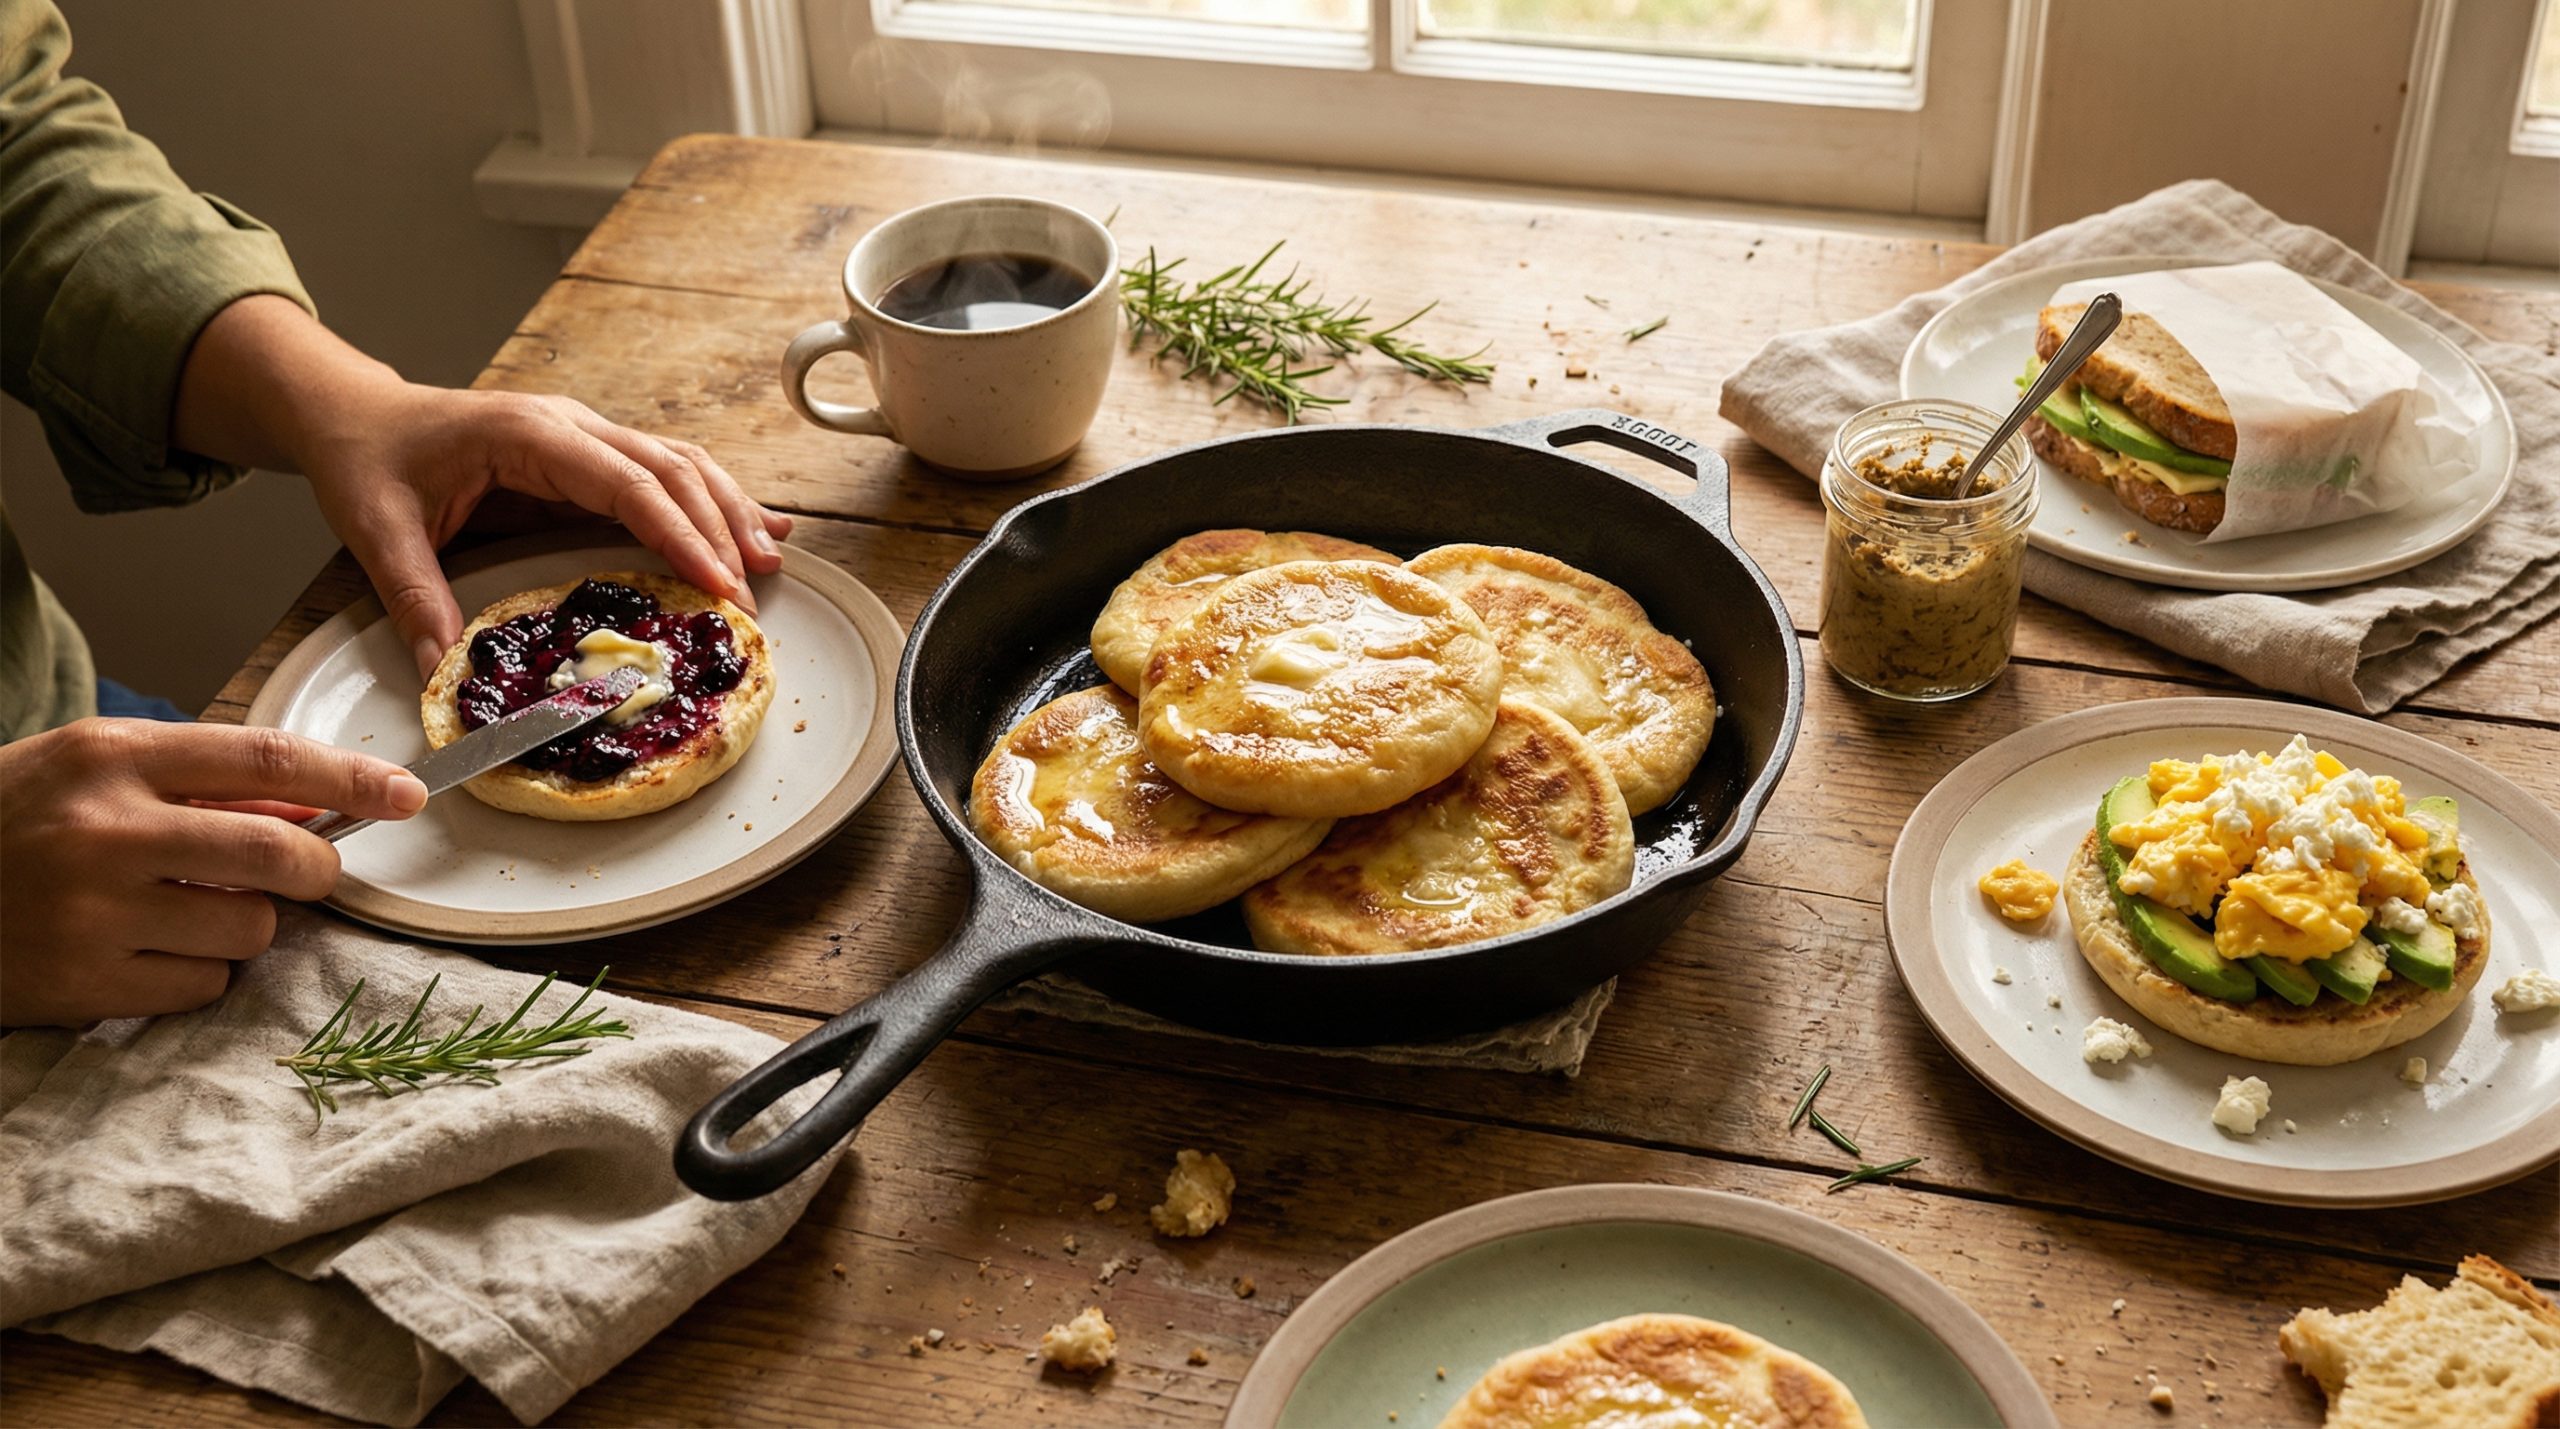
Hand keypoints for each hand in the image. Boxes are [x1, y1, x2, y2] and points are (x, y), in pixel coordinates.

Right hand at [0, 720, 427, 1027]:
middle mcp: (105, 830)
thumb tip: (317, 806)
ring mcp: (93, 912)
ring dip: (247, 926)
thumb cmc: (14, 822)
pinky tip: (143, 952)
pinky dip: (197, 974)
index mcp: (112, 756)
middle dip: (314, 868)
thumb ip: (203, 783)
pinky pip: (204, 986)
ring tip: (183, 911)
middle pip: (278, 852)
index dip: (352, 777)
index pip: (265, 758)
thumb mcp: (96, 770)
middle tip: (304, 871)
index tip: (408, 794)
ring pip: (251, 929)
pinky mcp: (84, 983)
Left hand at [303, 382, 792, 678]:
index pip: (626, 481)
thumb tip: (446, 673)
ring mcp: (583, 436)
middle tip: (750, 599)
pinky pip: (663, 473)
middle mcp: (569, 426)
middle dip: (720, 532)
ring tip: (771, 561)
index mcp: (528, 433)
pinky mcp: (587, 457)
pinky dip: (712, 501)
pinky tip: (754, 526)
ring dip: (728, 511)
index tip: (718, 582)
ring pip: (680, 464)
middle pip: (671, 470)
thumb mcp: (379, 531)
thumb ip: (416, 600)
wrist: (353, 413)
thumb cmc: (367, 459)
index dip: (680, 533)